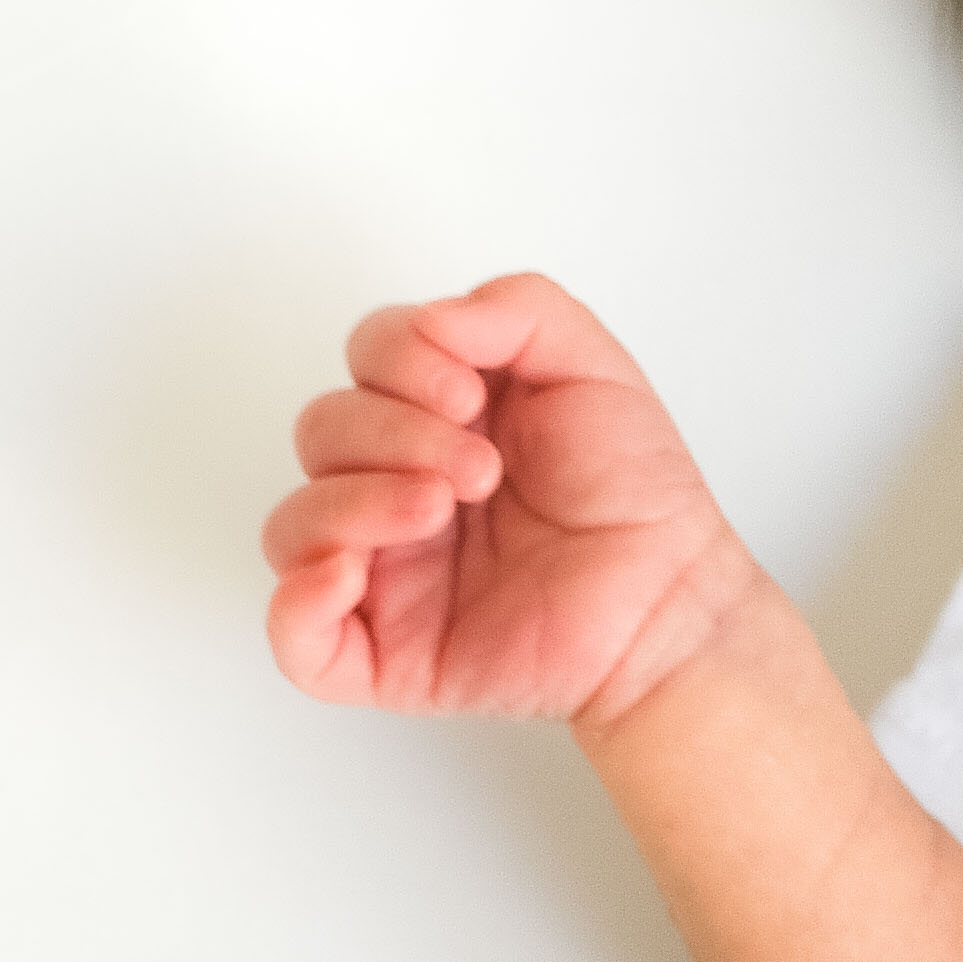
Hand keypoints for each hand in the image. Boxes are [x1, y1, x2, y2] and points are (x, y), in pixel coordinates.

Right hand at [261, 275, 754, 727]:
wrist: (670, 598)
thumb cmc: (635, 495)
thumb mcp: (592, 368)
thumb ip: (518, 310)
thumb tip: (432, 320)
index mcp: (437, 416)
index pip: (365, 359)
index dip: (399, 361)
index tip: (470, 395)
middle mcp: (397, 485)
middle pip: (322, 431)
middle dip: (393, 435)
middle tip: (480, 470)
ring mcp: (384, 569)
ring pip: (292, 525)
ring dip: (353, 503)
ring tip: (438, 512)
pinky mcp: (385, 651)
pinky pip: (295, 636)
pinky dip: (299, 603)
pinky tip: (348, 575)